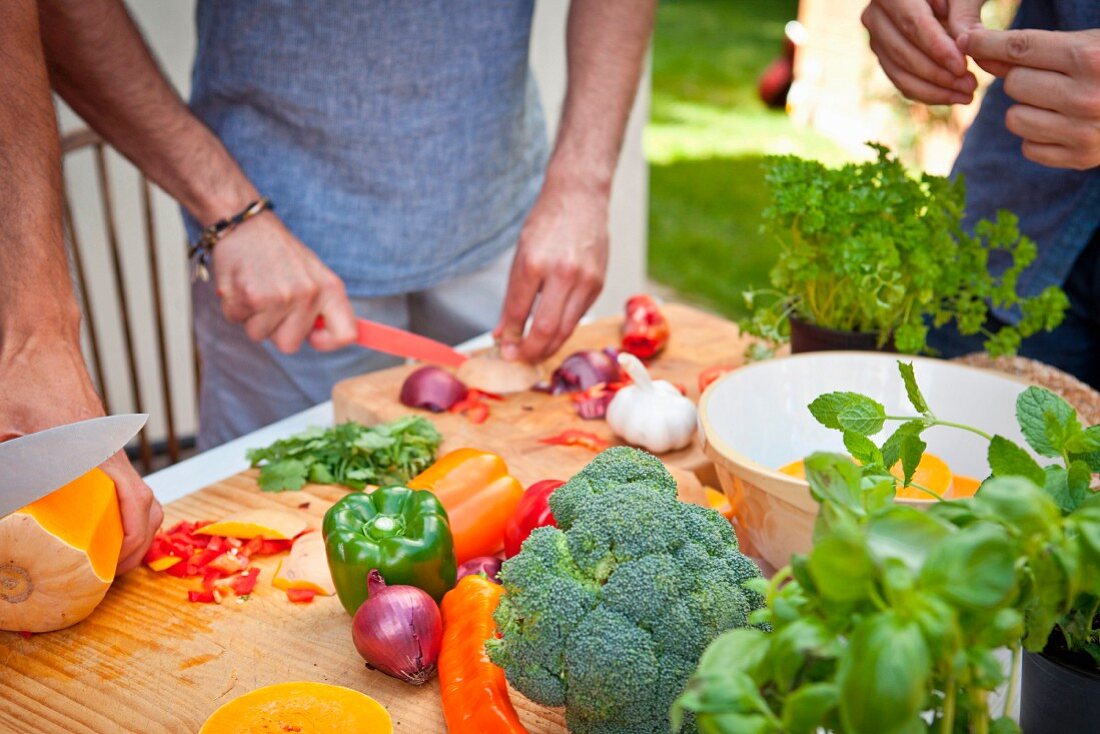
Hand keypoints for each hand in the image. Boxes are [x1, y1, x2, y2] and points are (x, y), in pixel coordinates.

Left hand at [0, 337, 161, 574]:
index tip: (119, 564)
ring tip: (113, 555)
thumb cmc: (24, 378)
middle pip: (150, 505)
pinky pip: (127, 485)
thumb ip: (6, 461)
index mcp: (95, 452)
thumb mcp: (3, 426)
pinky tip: (100, 524)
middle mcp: (111, 453)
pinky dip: (127, 510)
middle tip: (115, 572)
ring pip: (143, 496)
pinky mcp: (103, 447)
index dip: (133, 538)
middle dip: (141, 543)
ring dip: (137, 528)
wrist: (42, 343)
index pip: (135, 500)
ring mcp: (111, 449)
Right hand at [212, 213, 356, 353]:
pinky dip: (234, 307)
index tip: (312, 337)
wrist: (247, 225)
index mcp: (331, 289)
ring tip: (256, 289)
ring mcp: (281, 296)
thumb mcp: (314, 275)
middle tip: (271, 301)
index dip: (327, 342)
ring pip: (259, 335)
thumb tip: (322, 338)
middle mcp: (309, 294)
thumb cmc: (280, 254)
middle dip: (274, 329)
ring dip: (251, 317)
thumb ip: (322, 307)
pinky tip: (241, 285)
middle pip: (289, 345)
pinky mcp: (252, 296)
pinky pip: (236, 321)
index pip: (345, 334)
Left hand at [495, 178, 609, 362]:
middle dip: (529, 352)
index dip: (509, 337)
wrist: (580, 197)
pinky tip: (552, 332)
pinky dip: (562, 329)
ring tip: (533, 353)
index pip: (517, 313)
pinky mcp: (598, 284)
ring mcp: (585, 280)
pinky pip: (577, 316)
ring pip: (565, 329)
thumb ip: (514, 295)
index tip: (503, 349)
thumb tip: (502, 331)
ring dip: (547, 347)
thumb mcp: (521, 254)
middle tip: (518, 359)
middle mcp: (562, 274)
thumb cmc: (547, 222)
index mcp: (534, 263)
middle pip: (545, 330)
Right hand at [861, 0, 981, 104]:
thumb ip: (965, 15)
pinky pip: (900, 80)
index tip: (962, 67)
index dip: (936, 49)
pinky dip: (926, 92)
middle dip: (937, 74)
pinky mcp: (883, 56)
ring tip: (966, 94)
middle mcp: (874, 15)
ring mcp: (875, 38)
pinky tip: (953, 96)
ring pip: (899, 71)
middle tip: (969, 86)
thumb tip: (963, 47)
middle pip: (902, 51)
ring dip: (933, 88)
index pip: (912, 24)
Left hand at [960, 28, 1099, 169]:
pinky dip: (1037, 137)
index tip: (968, 41)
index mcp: (1090, 58)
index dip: (987, 43)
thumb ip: (1030, 49)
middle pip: (1013, 84)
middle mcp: (1086, 96)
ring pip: (1014, 118)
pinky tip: (1062, 124)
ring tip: (1054, 101)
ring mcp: (1083, 132)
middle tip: (1048, 77)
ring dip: (1025, 109)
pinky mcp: (1079, 159)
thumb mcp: (1082, 45)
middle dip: (1021, 78)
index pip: (1020, 48)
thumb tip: (972, 47)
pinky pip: (1028, 148)